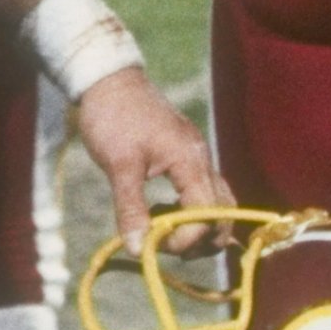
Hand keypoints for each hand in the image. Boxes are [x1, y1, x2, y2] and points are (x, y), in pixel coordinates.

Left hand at [75, 63, 230, 255]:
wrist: (107, 80)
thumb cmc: (112, 117)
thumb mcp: (118, 165)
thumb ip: (131, 208)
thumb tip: (137, 249)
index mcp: (190, 161)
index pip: (207, 215)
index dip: (185, 239)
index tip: (152, 244)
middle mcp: (201, 160)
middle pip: (223, 214)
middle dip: (199, 239)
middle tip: (163, 244)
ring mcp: (196, 158)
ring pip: (217, 205)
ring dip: (197, 227)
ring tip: (161, 230)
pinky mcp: (186, 157)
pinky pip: (203, 193)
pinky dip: (189, 211)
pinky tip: (160, 211)